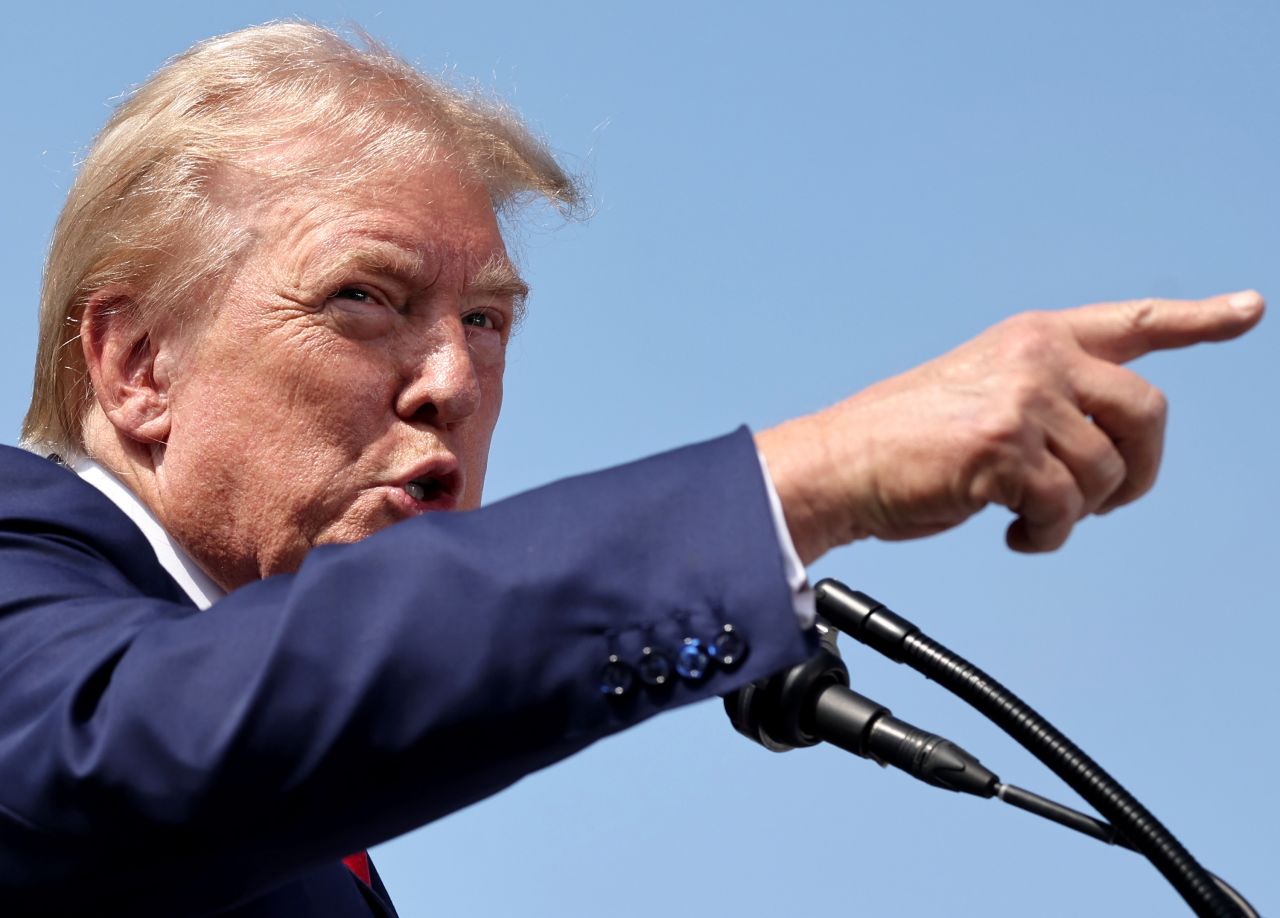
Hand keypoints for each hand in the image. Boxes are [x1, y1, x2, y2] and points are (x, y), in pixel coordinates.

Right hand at [757, 291, 1264, 564]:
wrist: (837, 463)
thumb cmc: (902, 440)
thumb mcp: (981, 391)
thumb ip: (1049, 397)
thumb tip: (1112, 448)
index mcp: (1032, 338)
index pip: (1133, 323)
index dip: (1198, 318)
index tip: (1248, 310)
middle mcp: (1035, 357)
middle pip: (1147, 413)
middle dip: (1139, 470)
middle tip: (1101, 502)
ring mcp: (1021, 400)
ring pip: (1108, 473)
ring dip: (1077, 513)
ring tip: (1031, 517)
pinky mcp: (1003, 450)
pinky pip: (1064, 510)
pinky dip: (1046, 537)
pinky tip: (1014, 533)